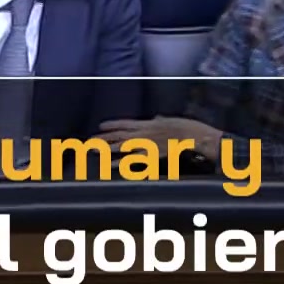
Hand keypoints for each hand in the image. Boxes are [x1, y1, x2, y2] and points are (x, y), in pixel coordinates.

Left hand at [99, 115, 220, 152]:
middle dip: (104, 138)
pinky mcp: (150, 155)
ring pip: (122, 146)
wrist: (193, 136)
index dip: (112, 124)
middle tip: (90, 141)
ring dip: (107, 148)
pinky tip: (110, 166)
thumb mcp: (171, 120)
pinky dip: (121, 163)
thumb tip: (157, 117)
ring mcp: (146, 144)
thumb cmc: (185, 127)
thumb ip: (161, 120)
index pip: (125, 123)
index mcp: (148, 123)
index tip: (101, 126)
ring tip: (94, 151)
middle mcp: (143, 132)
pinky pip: (132, 160)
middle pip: (119, 135)